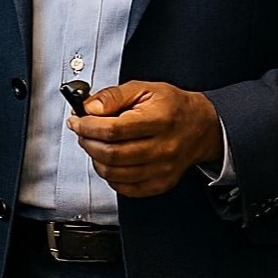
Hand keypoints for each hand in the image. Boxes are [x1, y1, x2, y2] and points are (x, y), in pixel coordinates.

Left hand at [67, 80, 222, 197]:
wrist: (201, 126)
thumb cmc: (171, 105)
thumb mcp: (143, 88)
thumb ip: (113, 96)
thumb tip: (89, 106)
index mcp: (157, 121)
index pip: (113, 129)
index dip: (88, 126)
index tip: (76, 120)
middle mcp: (162, 148)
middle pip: (112, 154)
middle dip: (87, 142)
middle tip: (81, 131)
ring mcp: (162, 170)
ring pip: (115, 174)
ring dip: (95, 159)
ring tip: (93, 144)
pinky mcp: (161, 184)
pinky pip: (127, 188)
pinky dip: (110, 176)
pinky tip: (108, 161)